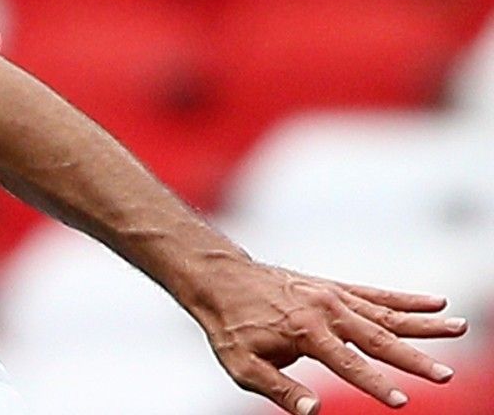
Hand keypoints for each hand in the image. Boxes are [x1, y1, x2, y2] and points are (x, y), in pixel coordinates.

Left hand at [192, 259, 467, 412]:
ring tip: (460, 327)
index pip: (347, 364)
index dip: (374, 384)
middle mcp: (325, 310)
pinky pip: (376, 295)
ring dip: (424, 324)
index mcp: (304, 331)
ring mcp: (332, 297)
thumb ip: (279, 389)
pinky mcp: (334, 288)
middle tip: (446, 375)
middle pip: (377, 338)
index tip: (401, 401)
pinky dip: (406, 300)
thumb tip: (314, 410)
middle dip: (413, 358)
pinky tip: (434, 304)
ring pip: (386, 313)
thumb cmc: (231, 327)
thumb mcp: (243, 365)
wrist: (220, 279)